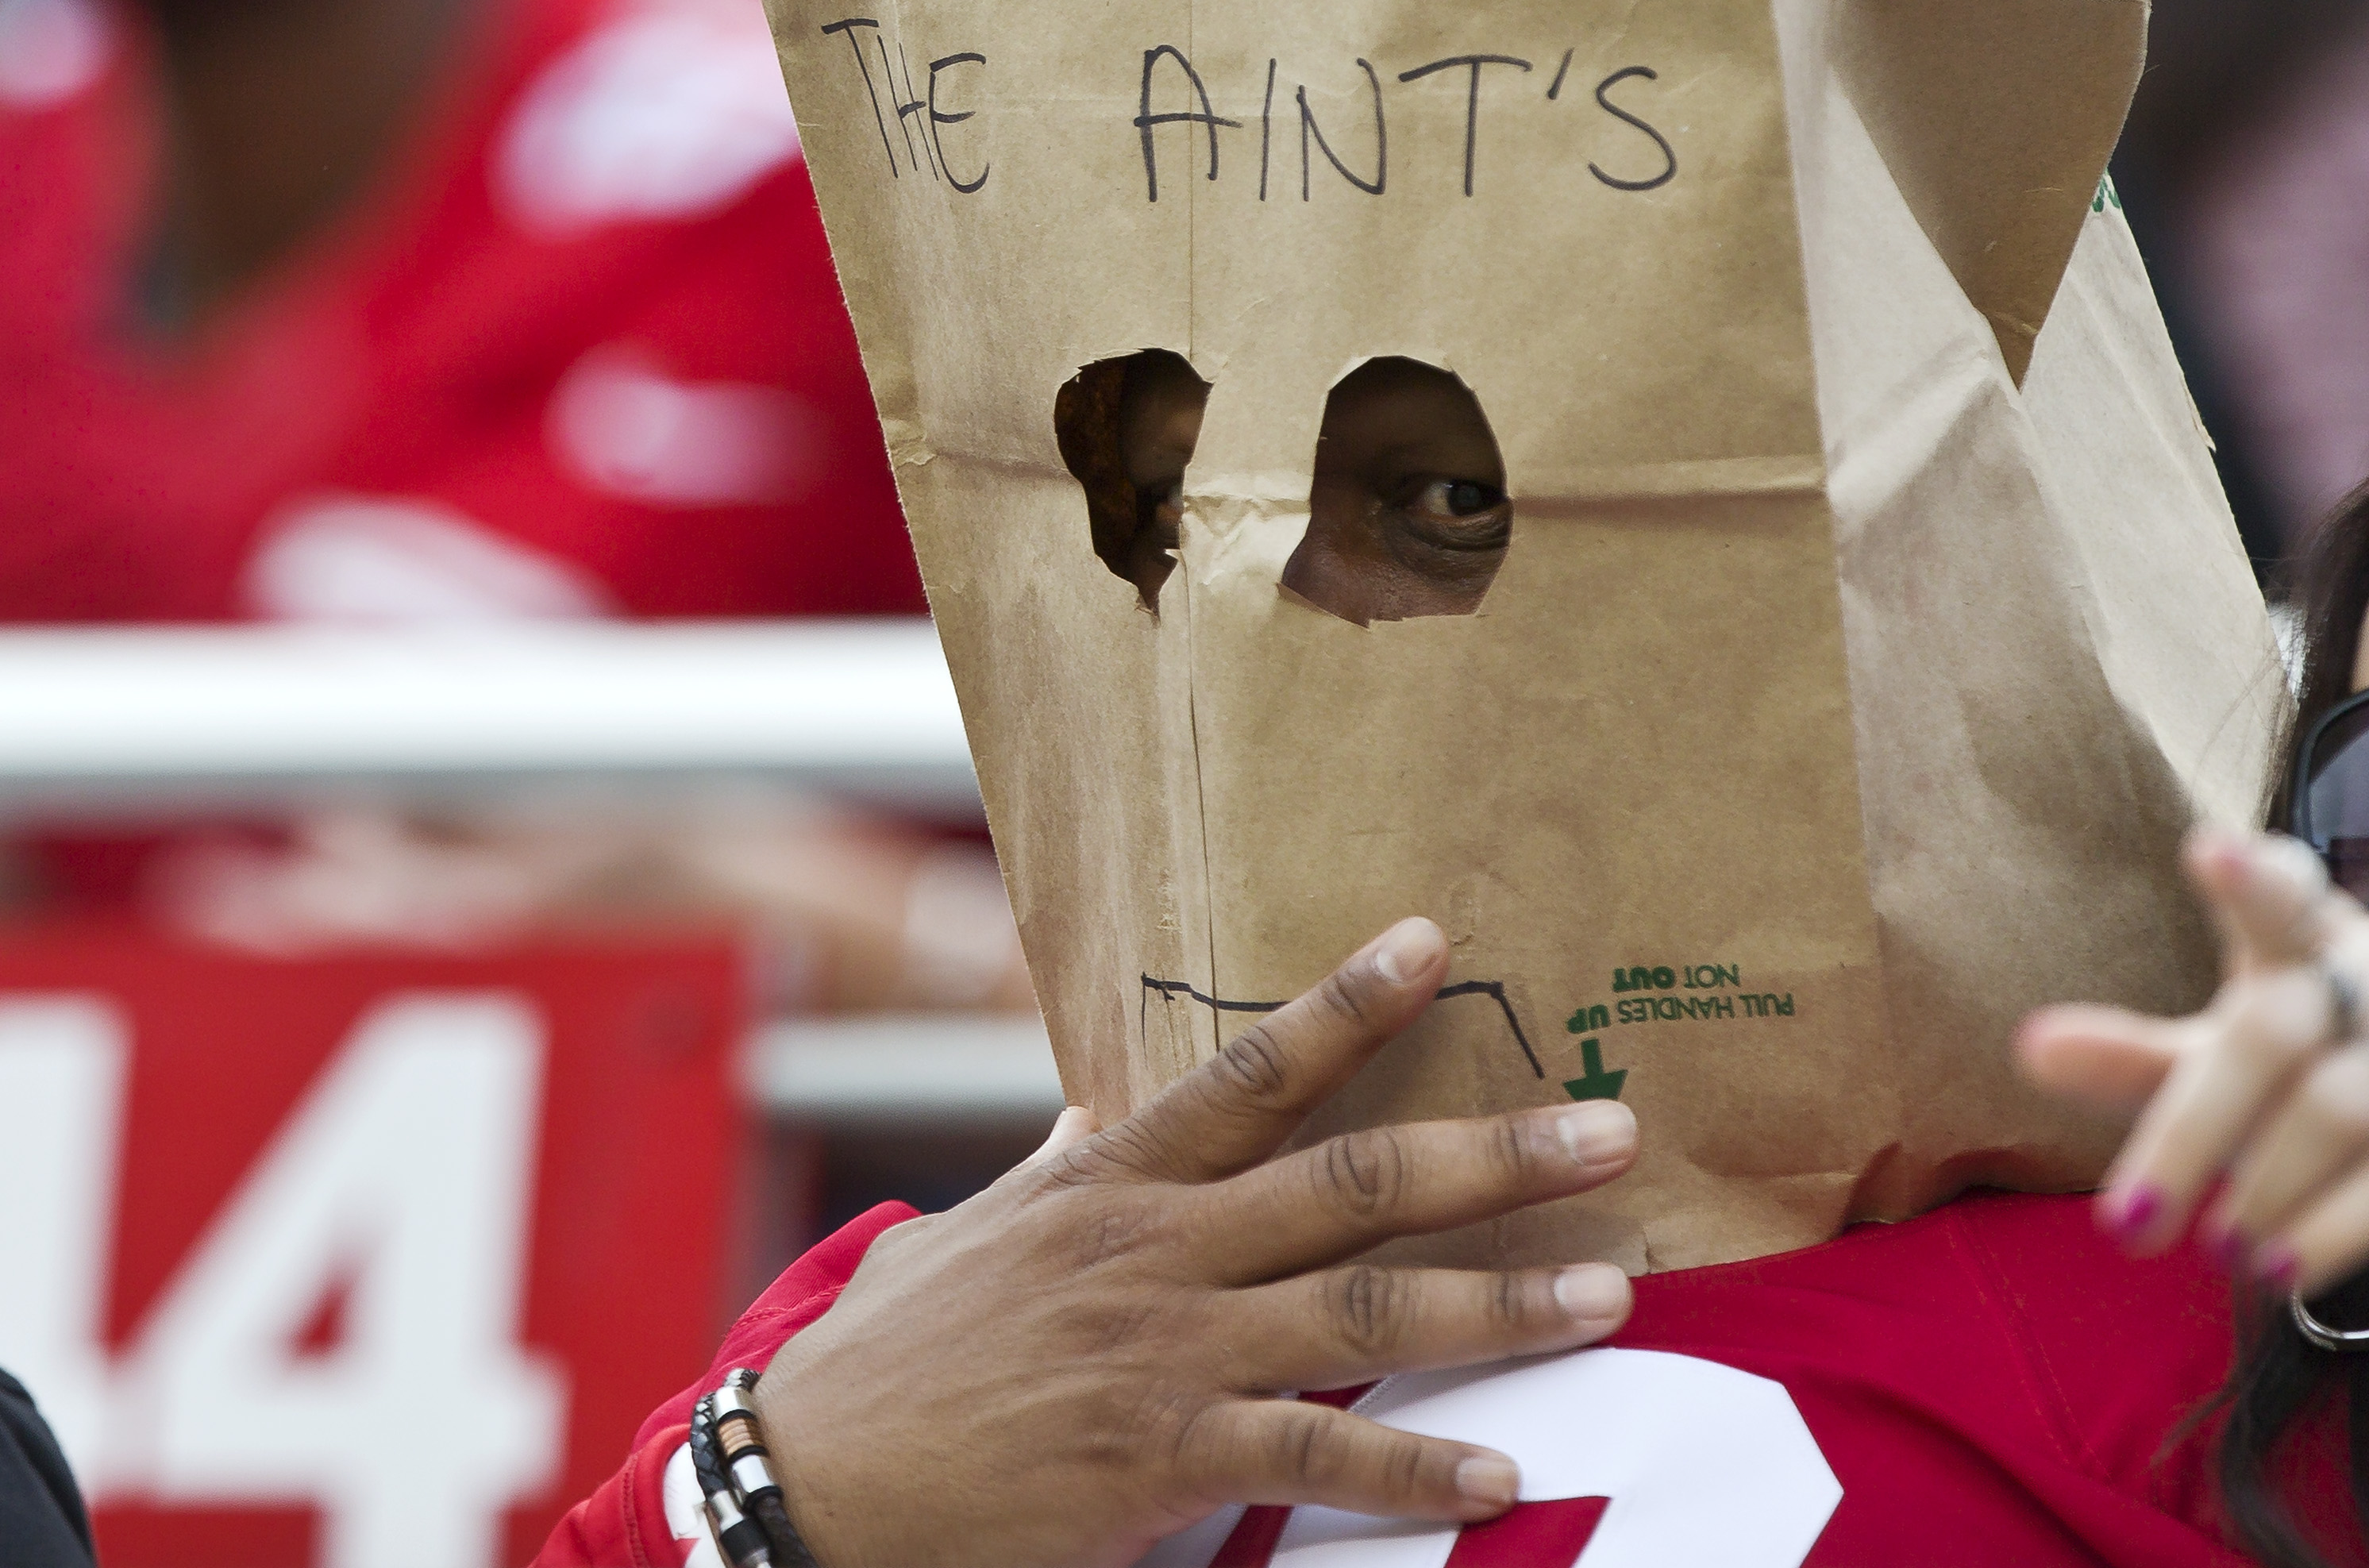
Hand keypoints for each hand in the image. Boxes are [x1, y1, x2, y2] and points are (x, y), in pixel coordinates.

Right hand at [752, 916, 1640, 1567]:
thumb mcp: (963, 1236)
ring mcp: (1162, 1351)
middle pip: (1346, 1182)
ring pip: (1363, 1312)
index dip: (1343, 1007)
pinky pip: (1317, 1456)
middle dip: (1490, 1151)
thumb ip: (1046, 1172)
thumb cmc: (887, 1363)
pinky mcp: (1161, 1454)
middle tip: (1609, 1125)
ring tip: (1609, 1291)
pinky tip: (1503, 1470)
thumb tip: (1088, 1106)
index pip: (1244, 1074)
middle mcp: (1150, 1251)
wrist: (814, 1479)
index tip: (1433, 943)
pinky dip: (1416, 1465)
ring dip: (1498, 1302)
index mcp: (1102, 1184)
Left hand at [2019, 823, 2368, 1291]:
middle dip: (2193, 1131)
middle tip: (2124, 1225)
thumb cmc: (2295, 1064)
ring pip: (2343, 1110)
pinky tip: (2283, 1271)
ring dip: (2270, 1187)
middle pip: (2274, 1035)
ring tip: (2214, 1251)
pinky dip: (2339, 1230)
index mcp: (2304, 936)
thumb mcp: (2218, 1053)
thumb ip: (2134, 1059)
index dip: (2254, 880)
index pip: (2280, 896)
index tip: (2214, 851)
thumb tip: (2030, 1049)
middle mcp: (2365, 979)